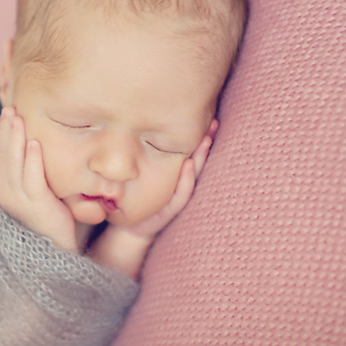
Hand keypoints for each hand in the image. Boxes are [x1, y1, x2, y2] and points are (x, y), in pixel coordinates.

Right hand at [0, 106, 77, 251]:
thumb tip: (26, 134)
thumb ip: (24, 164)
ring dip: (15, 139)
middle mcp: (3, 193)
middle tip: (11, 109)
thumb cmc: (46, 208)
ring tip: (19, 119)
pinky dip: (32, 160)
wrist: (56, 242)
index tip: (5, 114)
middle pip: (1, 156)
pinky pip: (31, 179)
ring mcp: (18, 200)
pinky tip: (34, 144)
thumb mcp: (29, 184)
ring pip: (13, 164)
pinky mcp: (36, 205)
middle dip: (5, 131)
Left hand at [122, 118, 218, 239]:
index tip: (210, 118)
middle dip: (205, 143)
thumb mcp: (143, 173)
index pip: (191, 153)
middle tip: (213, 124)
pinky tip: (190, 165)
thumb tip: (142, 123)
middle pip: (197, 161)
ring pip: (193, 176)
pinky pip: (181, 194)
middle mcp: (181, 184)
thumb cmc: (139, 197)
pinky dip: (186, 180)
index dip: (201, 137)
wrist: (131, 227)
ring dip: (200, 158)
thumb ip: (147, 156)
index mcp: (177, 174)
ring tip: (206, 140)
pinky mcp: (170, 210)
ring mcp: (177, 198)